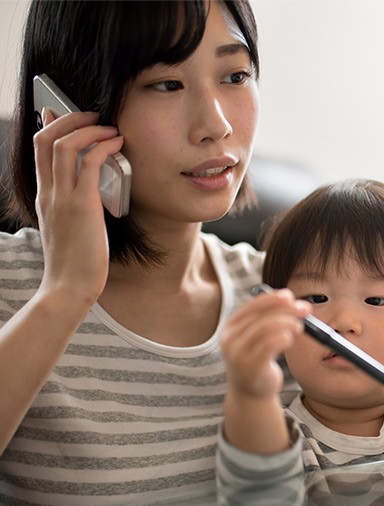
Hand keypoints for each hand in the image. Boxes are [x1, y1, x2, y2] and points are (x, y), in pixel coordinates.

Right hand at [33, 110, 123, 305]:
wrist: (68, 287)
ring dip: (89, 127)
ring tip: (109, 126)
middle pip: (46, 138)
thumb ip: (73, 207)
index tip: (63, 113)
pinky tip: (118, 144)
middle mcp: (48, 192)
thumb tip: (91, 193)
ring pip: (65, 144)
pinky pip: (89, 163)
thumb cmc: (75, 263)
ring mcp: (62, 197)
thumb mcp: (68, 228)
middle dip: (70, 118)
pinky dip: (103, 146)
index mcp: (44, 196)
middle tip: (92, 114)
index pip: (39, 149)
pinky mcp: (82, 205)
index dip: (51, 126)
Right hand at [220, 289, 309, 400]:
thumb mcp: (259, 337)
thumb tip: (293, 301)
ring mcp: (238, 354)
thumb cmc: (259, 360)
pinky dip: (283, 337)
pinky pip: (269, 345)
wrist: (251, 393)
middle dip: (286, 309)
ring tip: (299, 327)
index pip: (253, 306)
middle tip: (305, 310)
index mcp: (231, 327)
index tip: (290, 296)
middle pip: (261, 315)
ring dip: (287, 323)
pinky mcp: (250, 366)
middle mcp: (231, 339)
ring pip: (265, 328)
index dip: (272, 299)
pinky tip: (289, 339)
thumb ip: (270, 319)